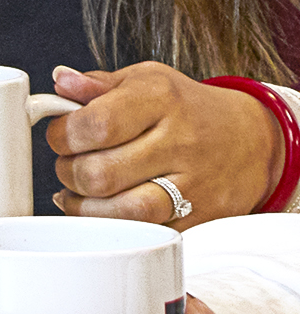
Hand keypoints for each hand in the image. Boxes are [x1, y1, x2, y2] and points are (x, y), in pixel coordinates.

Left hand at [47, 63, 282, 225]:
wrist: (254, 140)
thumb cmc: (187, 108)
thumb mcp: (146, 81)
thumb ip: (97, 85)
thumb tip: (60, 81)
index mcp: (161, 99)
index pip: (94, 125)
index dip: (61, 136)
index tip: (60, 137)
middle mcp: (181, 141)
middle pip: (99, 174)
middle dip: (68, 172)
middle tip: (71, 165)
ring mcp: (194, 183)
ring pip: (122, 211)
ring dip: (86, 206)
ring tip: (82, 191)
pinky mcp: (201, 217)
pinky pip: (144, 232)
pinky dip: (114, 225)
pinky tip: (106, 210)